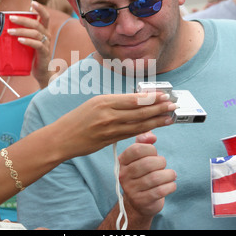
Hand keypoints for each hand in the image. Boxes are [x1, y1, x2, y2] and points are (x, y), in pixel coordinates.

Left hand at [7, 1, 52, 87]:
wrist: (42, 72)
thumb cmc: (33, 56)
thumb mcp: (29, 42)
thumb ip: (23, 34)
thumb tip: (7, 27)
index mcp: (44, 31)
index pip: (45, 16)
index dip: (40, 8)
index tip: (32, 2)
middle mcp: (46, 35)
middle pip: (36, 23)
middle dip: (23, 19)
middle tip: (11, 18)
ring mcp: (46, 44)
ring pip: (35, 33)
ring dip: (21, 31)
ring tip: (10, 32)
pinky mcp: (44, 53)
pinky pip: (37, 44)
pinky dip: (28, 41)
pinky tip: (20, 40)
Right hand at [54, 93, 175, 157]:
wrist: (61, 138)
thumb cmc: (77, 120)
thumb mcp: (94, 104)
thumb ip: (114, 103)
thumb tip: (136, 102)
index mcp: (104, 101)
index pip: (134, 99)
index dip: (151, 98)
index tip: (164, 95)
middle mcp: (108, 114)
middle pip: (140, 111)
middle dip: (159, 108)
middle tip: (173, 105)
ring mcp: (110, 129)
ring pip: (139, 124)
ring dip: (157, 120)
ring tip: (170, 117)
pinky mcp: (110, 140)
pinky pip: (132, 134)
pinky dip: (146, 130)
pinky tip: (156, 127)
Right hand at [117, 131, 176, 224]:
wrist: (138, 202)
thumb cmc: (141, 174)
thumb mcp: (140, 156)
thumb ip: (144, 142)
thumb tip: (151, 136)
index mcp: (122, 161)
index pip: (136, 149)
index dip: (151, 149)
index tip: (154, 153)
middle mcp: (124, 175)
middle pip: (147, 163)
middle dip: (161, 162)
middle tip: (163, 164)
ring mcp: (131, 189)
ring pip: (155, 178)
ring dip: (168, 175)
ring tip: (171, 174)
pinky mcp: (141, 201)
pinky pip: (160, 191)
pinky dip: (170, 186)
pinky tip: (171, 184)